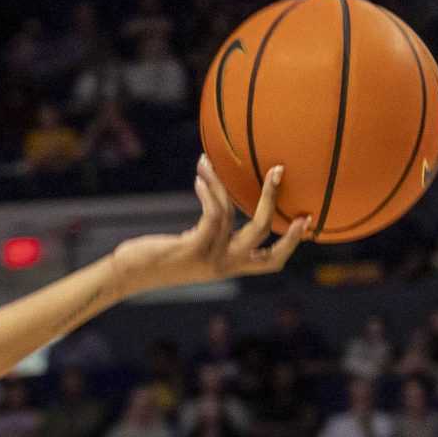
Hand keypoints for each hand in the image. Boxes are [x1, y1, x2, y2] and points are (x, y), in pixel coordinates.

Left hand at [107, 157, 312, 297]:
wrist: (129, 275)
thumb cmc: (156, 258)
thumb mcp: (192, 247)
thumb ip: (210, 235)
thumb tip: (221, 203)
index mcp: (230, 267)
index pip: (271, 262)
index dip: (292, 242)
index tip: (308, 220)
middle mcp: (225, 265)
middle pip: (264, 233)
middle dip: (272, 200)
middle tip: (278, 170)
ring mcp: (211, 258)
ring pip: (233, 214)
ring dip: (222, 183)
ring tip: (210, 161)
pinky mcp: (194, 248)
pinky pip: (213, 213)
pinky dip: (209, 191)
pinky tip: (200, 177)